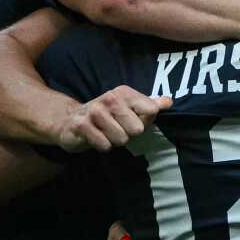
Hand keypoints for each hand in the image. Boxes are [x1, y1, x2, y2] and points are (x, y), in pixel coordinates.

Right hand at [55, 87, 171, 152]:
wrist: (70, 121)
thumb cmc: (107, 117)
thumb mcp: (129, 108)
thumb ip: (150, 105)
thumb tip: (169, 102)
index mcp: (124, 93)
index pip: (151, 110)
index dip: (145, 121)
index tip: (133, 119)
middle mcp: (110, 98)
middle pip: (137, 129)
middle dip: (128, 134)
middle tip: (117, 129)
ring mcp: (95, 111)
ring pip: (121, 139)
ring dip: (114, 141)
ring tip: (106, 133)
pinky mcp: (82, 125)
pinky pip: (105, 145)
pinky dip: (102, 146)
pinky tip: (96, 138)